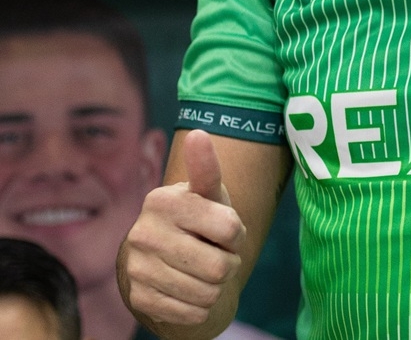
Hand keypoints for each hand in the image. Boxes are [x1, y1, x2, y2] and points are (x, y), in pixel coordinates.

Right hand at [120, 130, 246, 326]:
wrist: (164, 260)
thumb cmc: (199, 219)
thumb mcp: (209, 193)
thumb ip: (207, 167)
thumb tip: (198, 133)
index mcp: (162, 201)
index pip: (230, 228)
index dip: (236, 234)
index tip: (223, 228)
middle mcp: (143, 233)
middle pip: (221, 266)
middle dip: (229, 263)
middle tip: (215, 252)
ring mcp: (137, 268)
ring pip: (208, 293)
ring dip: (216, 286)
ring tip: (203, 269)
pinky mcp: (139, 300)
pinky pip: (193, 313)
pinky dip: (201, 306)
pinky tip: (190, 289)